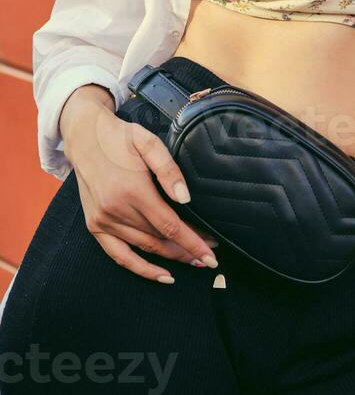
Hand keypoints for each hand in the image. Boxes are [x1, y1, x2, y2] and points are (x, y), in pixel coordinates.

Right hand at [65, 100, 220, 281]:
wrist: (85, 137)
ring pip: (144, 249)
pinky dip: (141, 269)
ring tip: (193, 260)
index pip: (169, 225)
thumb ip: (169, 169)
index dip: (192, 242)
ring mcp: (103, 221)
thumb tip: (186, 198)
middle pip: (159, 240)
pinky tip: (162, 275)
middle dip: (187, 249)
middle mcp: (116, 210)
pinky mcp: (95, 226)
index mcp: (132, 190)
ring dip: (171, 258)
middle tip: (210, 255)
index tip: (211, 254)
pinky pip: (119, 256)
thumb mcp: (148, 142)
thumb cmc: (119, 137)